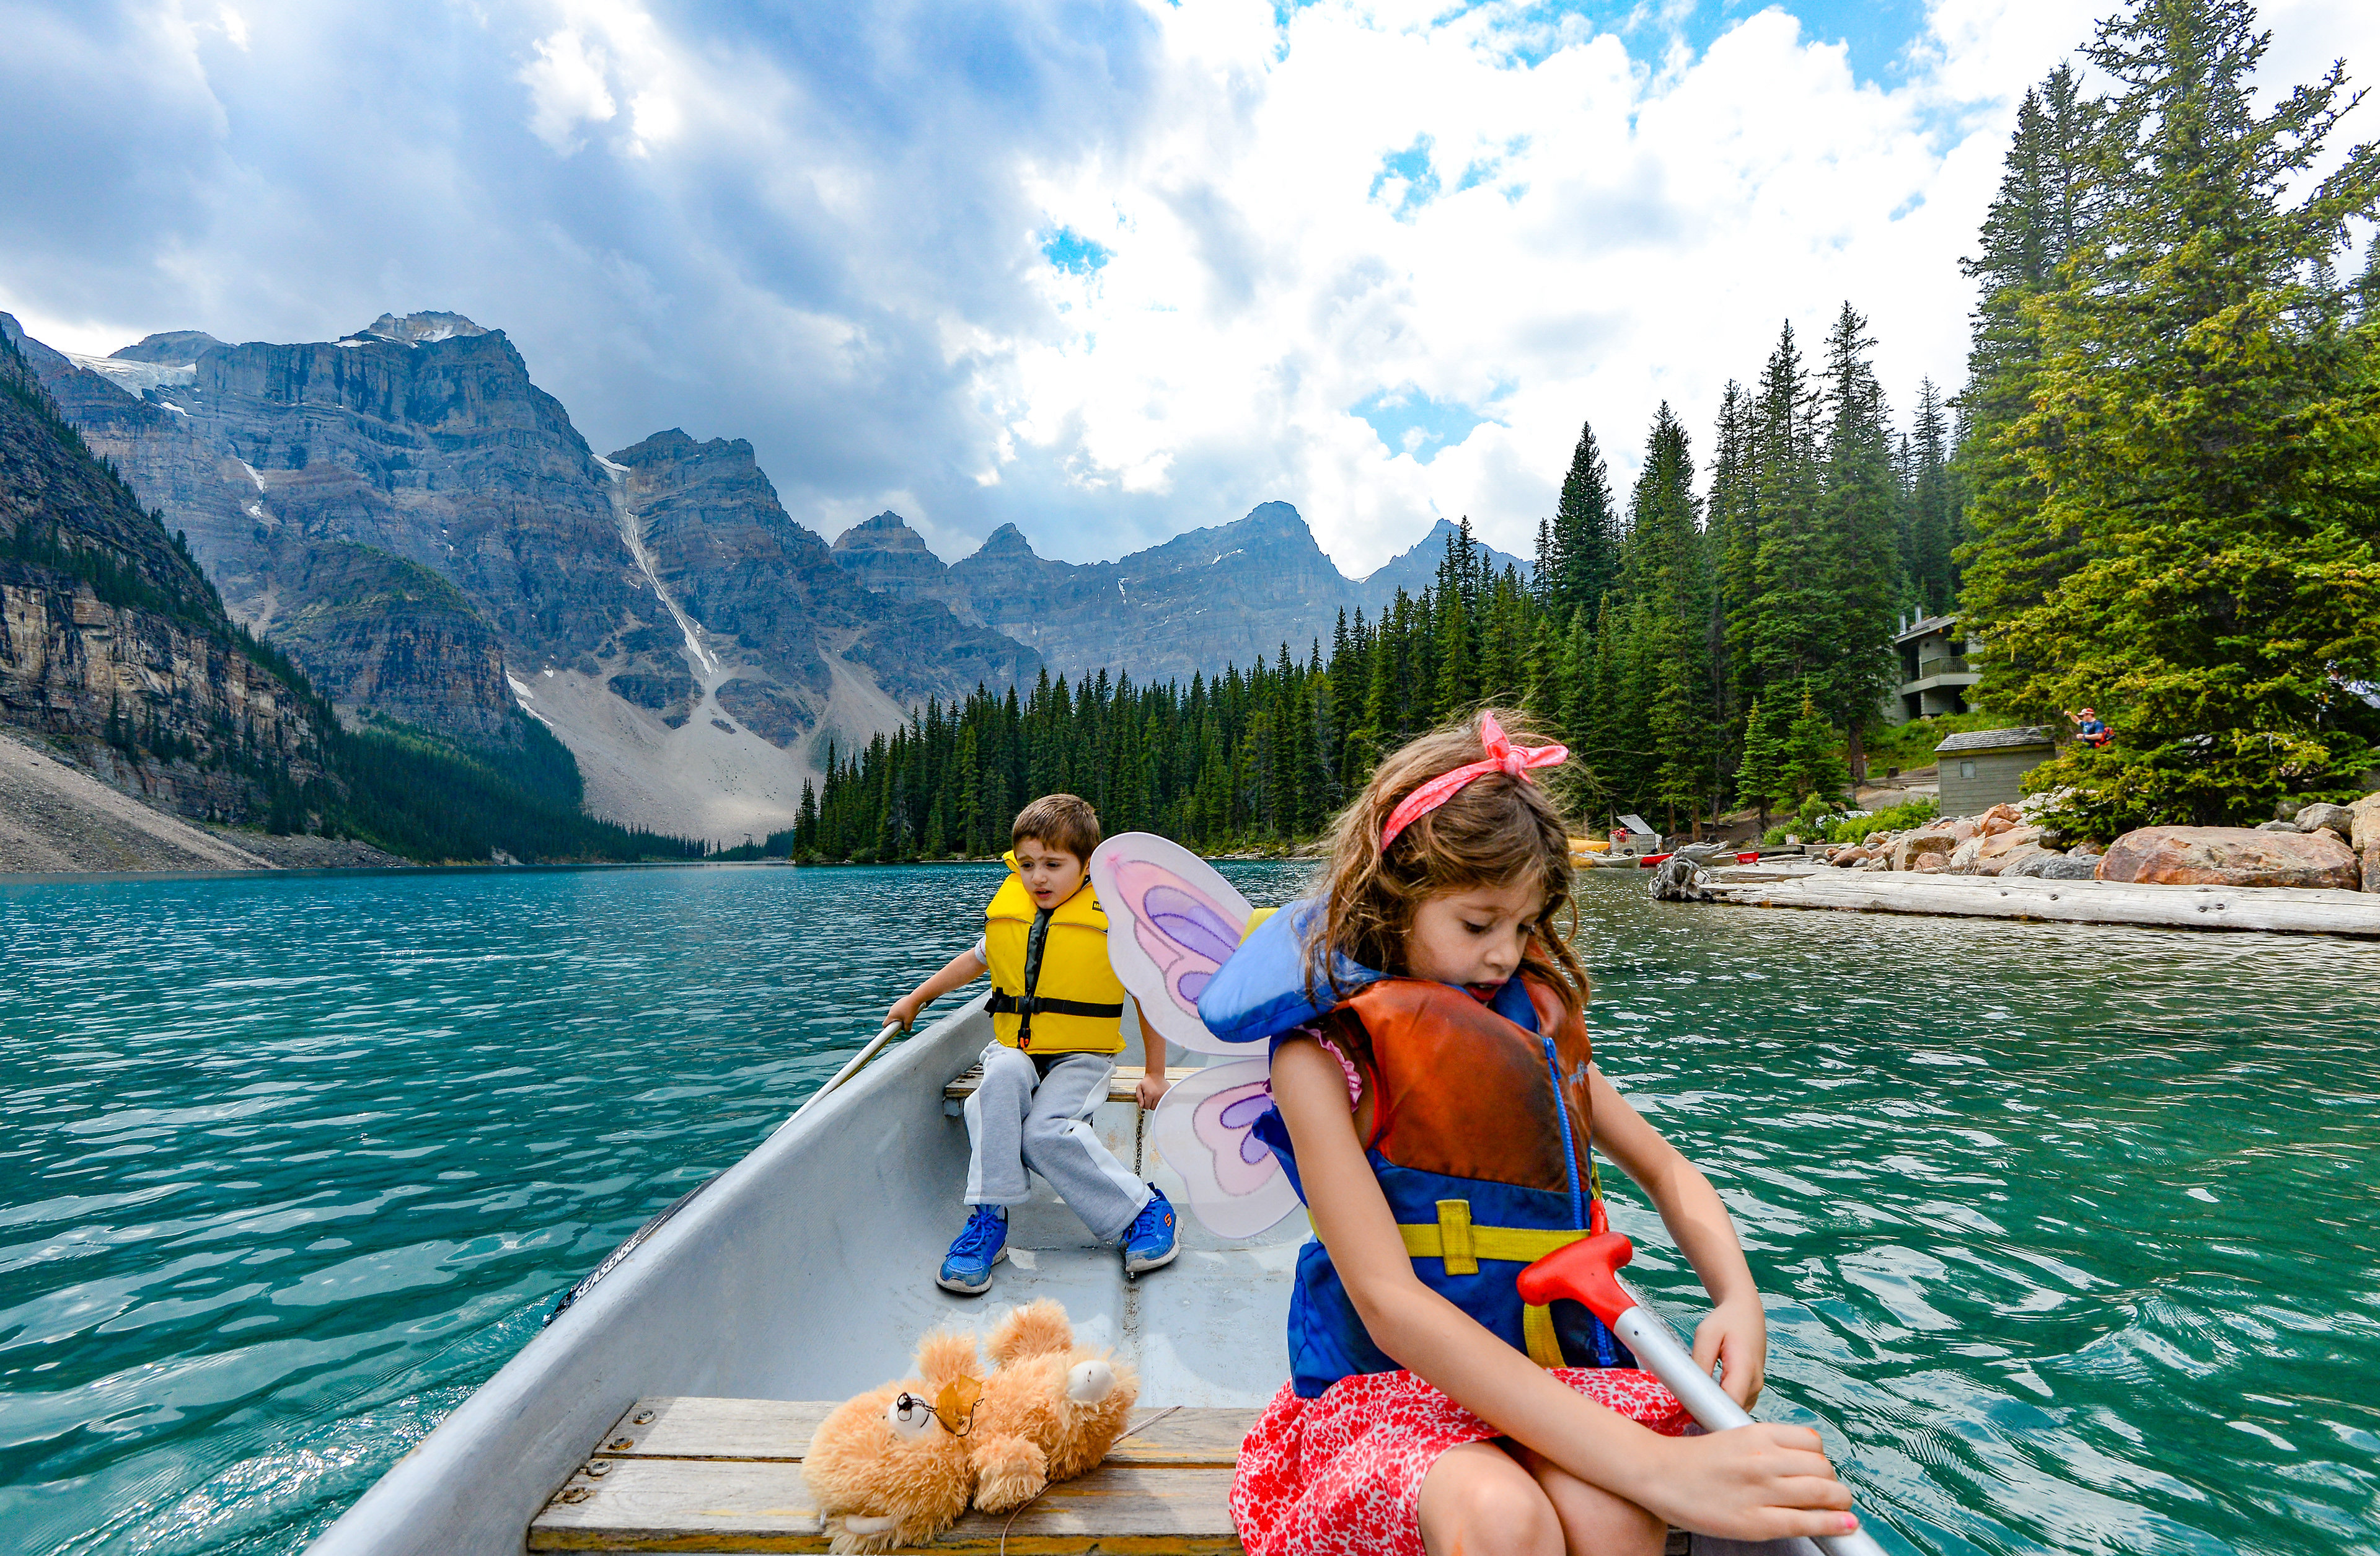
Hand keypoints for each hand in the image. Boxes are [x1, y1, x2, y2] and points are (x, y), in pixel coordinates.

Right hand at [885, 994, 922, 1031]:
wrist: (915, 999)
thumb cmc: (911, 1011)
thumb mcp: (909, 1022)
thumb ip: (906, 1028)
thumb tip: (905, 1030)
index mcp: (891, 1015)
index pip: (885, 1024)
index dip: (888, 1028)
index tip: (894, 1028)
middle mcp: (891, 1010)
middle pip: (891, 1019)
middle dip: (896, 1022)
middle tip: (904, 1023)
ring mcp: (895, 1005)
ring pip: (896, 1013)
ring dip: (900, 1016)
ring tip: (908, 1016)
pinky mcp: (899, 1002)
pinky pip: (899, 1009)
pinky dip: (903, 1011)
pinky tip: (910, 1010)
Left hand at [1135, 1072, 1170, 1108]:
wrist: (1155, 1074)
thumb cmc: (1147, 1081)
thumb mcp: (1139, 1087)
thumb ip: (1138, 1097)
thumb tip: (1141, 1106)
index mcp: (1149, 1094)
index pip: (1146, 1107)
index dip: (1144, 1104)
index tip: (1145, 1100)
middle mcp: (1157, 1095)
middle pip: (1153, 1108)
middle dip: (1150, 1105)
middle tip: (1150, 1098)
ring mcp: (1163, 1095)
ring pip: (1159, 1106)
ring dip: (1156, 1103)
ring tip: (1154, 1097)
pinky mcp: (1167, 1093)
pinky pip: (1165, 1102)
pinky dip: (1162, 1102)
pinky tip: (1159, 1097)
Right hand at [1638, 1422, 1856, 1543]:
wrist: (1658, 1475)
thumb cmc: (1693, 1460)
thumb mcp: (1734, 1438)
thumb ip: (1767, 1446)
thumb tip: (1803, 1462)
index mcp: (1757, 1433)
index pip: (1812, 1442)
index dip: (1821, 1459)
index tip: (1819, 1470)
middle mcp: (1763, 1459)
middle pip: (1822, 1467)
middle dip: (1833, 1482)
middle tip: (1831, 1493)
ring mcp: (1760, 1490)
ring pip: (1823, 1492)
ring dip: (1839, 1502)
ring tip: (1841, 1509)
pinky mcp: (1756, 1521)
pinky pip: (1805, 1521)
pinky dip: (1832, 1524)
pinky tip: (1844, 1526)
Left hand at [1693, 1293, 1767, 1406]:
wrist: (1746, 1312)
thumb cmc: (1725, 1321)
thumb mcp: (1706, 1335)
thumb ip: (1700, 1362)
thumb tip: (1692, 1391)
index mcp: (1745, 1368)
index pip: (1731, 1402)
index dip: (1710, 1410)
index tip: (1688, 1409)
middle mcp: (1755, 1383)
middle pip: (1732, 1411)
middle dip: (1710, 1412)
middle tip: (1686, 1406)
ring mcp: (1757, 1388)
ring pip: (1735, 1410)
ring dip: (1716, 1408)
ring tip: (1696, 1398)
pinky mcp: (1753, 1390)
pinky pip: (1737, 1405)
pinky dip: (1723, 1404)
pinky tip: (1708, 1395)